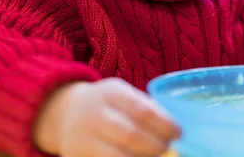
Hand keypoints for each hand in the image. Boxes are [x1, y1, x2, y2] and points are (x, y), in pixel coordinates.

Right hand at [33, 78, 181, 156]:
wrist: (65, 112)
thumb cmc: (106, 105)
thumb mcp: (122, 95)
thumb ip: (144, 108)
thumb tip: (173, 130)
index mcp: (111, 93)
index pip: (143, 110)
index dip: (165, 124)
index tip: (178, 133)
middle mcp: (94, 114)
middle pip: (131, 135)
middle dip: (155, 145)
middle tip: (166, 146)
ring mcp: (83, 138)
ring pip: (119, 156)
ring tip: (153, 154)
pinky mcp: (77, 156)